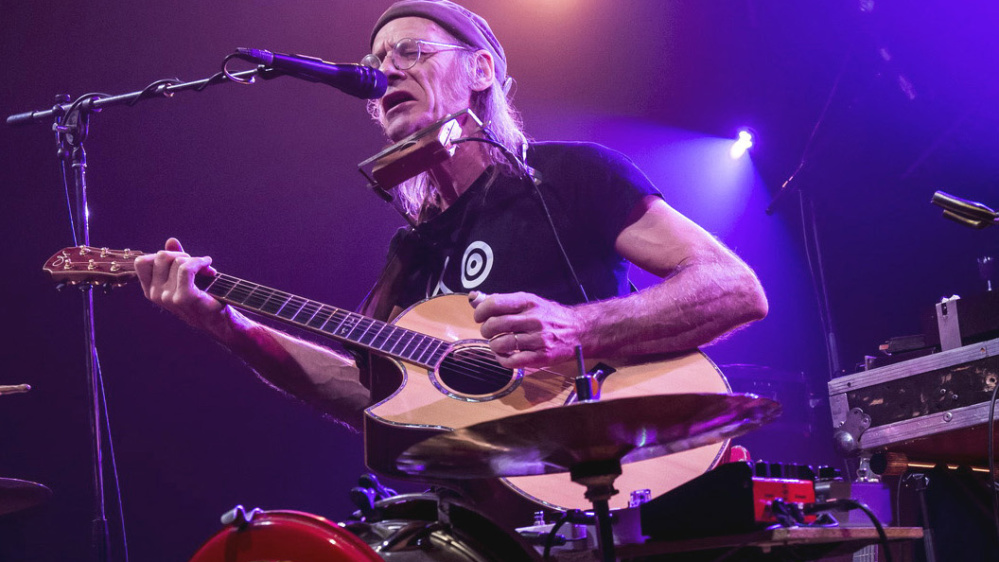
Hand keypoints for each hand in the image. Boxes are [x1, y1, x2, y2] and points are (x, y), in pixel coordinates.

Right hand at [134, 238, 227, 335]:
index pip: (142, 263)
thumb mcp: (184, 276)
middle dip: (181, 255)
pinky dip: (200, 262)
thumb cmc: (202, 297)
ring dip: (195, 260)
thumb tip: (171, 241)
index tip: (179, 261)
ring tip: (205, 269)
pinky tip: (209, 266)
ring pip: (177, 261)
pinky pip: (187, 268)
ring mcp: (168, 297)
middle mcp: (155, 295)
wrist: (218, 320)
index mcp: (151, 290)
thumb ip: (175, 259)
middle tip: (196, 264)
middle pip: (161, 256)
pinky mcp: (184, 297)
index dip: (161, 256)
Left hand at [469, 291, 585, 367]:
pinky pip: (512, 361)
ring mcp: (538, 339)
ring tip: (497, 343)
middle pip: (495, 325)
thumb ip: (502, 301)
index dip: (480, 311)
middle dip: (485, 330)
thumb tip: (473, 298)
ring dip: (493, 345)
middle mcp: (533, 319)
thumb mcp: (529, 302)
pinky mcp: (541, 357)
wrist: (578, 330)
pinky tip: (504, 355)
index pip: (494, 303)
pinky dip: (502, 359)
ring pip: (501, 344)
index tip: (479, 316)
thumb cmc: (550, 316)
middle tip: (489, 331)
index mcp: (528, 302)